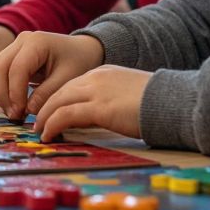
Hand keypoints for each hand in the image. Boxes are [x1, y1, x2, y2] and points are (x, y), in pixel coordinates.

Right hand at [0, 32, 104, 120]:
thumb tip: (27, 110)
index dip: (15, 93)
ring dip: (1, 93)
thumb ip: (47, 94)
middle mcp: (22, 40)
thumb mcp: (67, 80)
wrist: (83, 50)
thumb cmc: (78, 62)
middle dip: (3, 94)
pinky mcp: (14, 54)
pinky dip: (4, 89)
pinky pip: (1, 72)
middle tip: (13, 116)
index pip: (17, 69)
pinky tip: (13, 105)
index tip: (21, 113)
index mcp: (36, 42)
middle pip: (0, 67)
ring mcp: (16, 45)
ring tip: (13, 113)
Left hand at [34, 65, 151, 141]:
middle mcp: (96, 78)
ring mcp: (97, 91)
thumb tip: (96, 117)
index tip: (49, 114)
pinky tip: (48, 135)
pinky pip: (65, 115)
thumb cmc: (157, 103)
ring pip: (57, 101)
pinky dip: (52, 125)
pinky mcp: (99, 108)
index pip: (71, 85)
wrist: (173, 102)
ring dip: (44, 118)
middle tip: (37, 123)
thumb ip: (109, 101)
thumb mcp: (127, 96)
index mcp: (104, 73)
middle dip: (45, 108)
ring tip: (39, 132)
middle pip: (60, 91)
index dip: (57, 100)